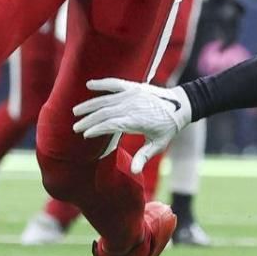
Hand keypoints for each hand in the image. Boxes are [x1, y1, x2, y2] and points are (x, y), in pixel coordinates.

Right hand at [73, 78, 192, 173]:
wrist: (181, 105)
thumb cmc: (168, 128)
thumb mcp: (158, 144)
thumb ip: (144, 157)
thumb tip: (133, 171)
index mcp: (137, 120)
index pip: (110, 124)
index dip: (96, 129)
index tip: (85, 135)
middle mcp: (132, 105)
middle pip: (104, 112)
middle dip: (88, 120)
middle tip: (75, 127)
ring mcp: (133, 94)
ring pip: (106, 99)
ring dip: (90, 105)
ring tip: (76, 112)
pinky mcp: (134, 86)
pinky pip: (115, 83)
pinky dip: (102, 84)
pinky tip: (89, 84)